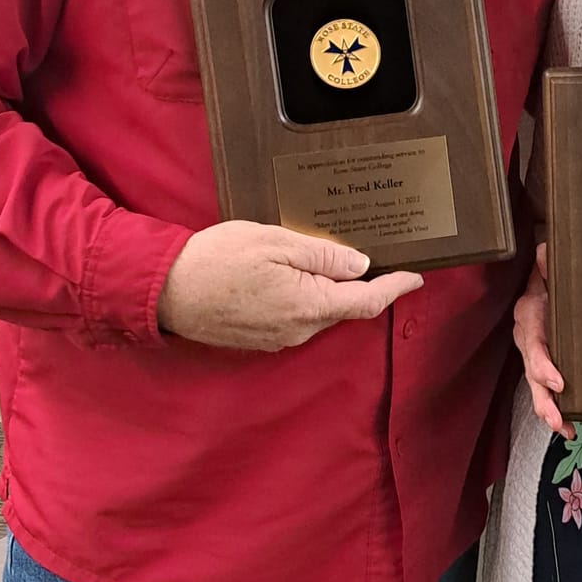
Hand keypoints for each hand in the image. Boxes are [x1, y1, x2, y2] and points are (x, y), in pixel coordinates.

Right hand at [158, 220, 422, 352]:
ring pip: (320, 312)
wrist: (164, 291)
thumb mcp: (274, 243)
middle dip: (361, 284)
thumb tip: (361, 265)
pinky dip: (306, 298)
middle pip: (344, 307)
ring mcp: (280, 338)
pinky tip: (294, 275)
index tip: (416, 276)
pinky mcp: (262, 339)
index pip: (367, 302)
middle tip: (369, 251)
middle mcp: (299, 330)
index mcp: (309, 305)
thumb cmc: (216, 260)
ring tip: (327, 258)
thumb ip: (321, 255)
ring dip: (329, 289)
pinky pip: (297, 318)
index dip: (395, 288)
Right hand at [514, 241, 568, 437]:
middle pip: (531, 374)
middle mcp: (527, 337)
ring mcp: (534, 354)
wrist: (544, 279)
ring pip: (537, 387)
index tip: (559, 382)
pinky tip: (570, 425)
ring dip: (549, 410)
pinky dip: (556, 409)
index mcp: (529, 315)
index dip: (542, 365)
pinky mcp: (545, 364)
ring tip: (565, 429)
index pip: (532, 343)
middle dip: (543, 400)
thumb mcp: (549, 267)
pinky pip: (547, 389)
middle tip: (557, 420)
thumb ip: (548, 261)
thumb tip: (546, 252)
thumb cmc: (549, 276)